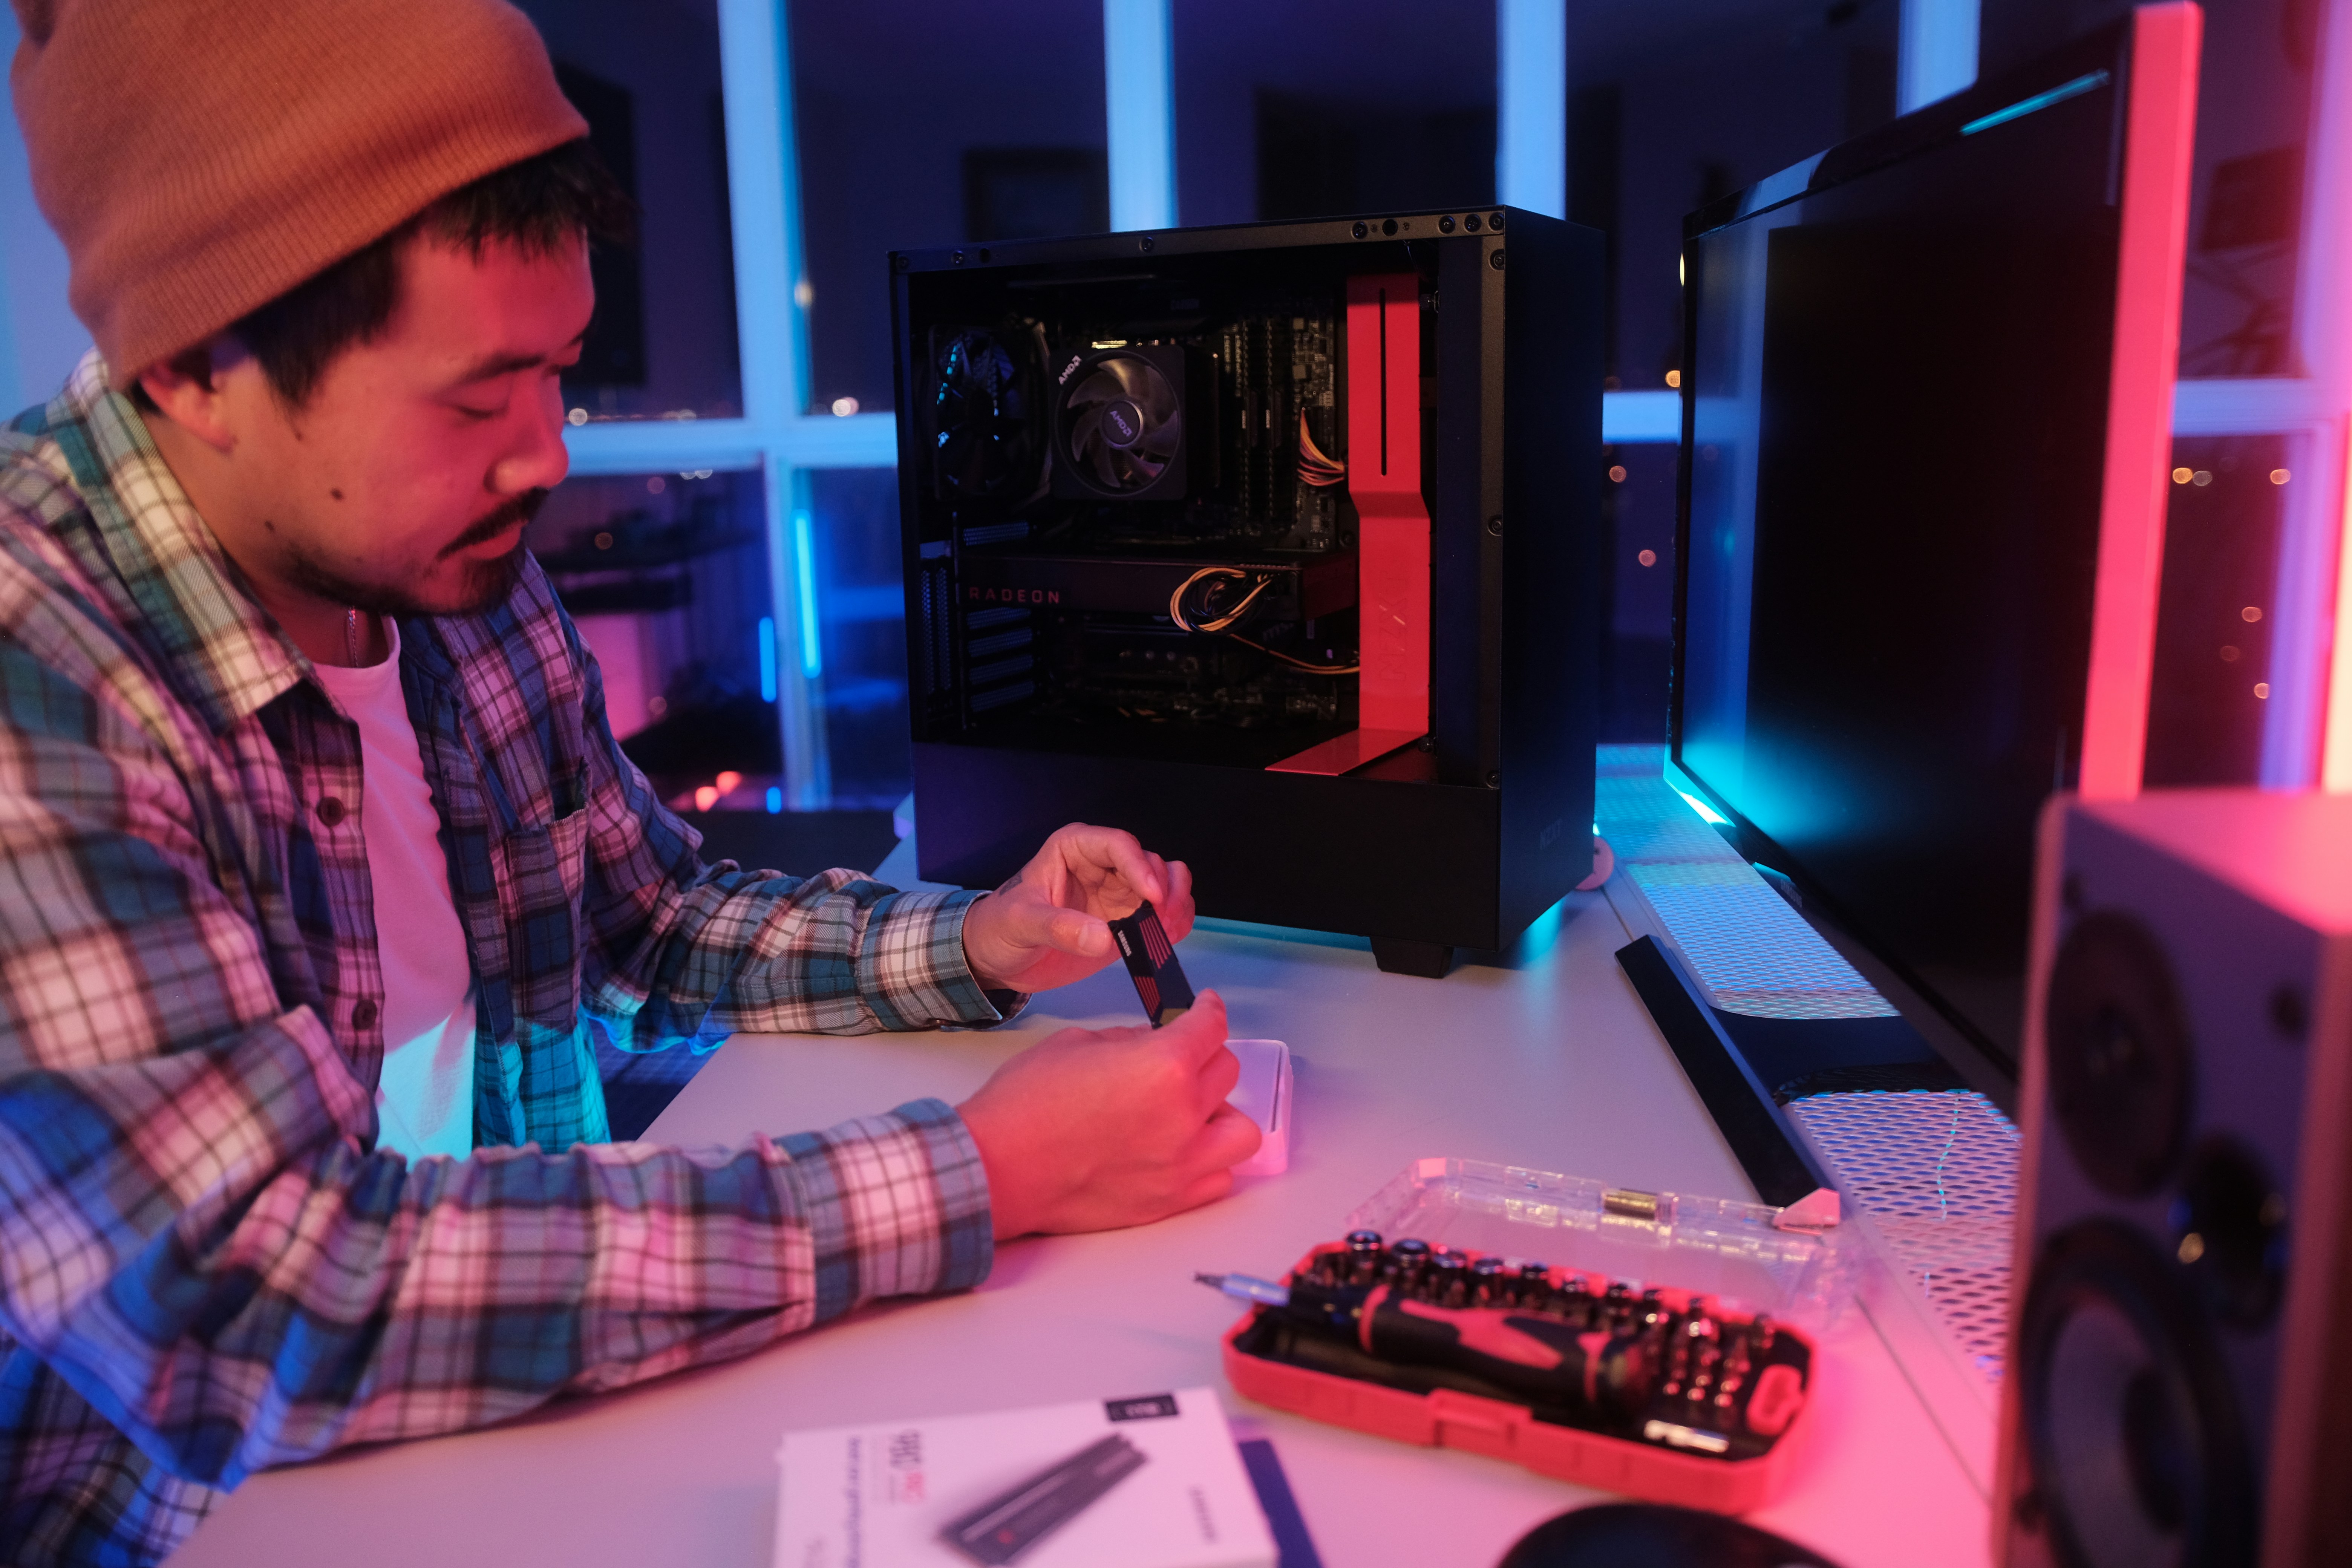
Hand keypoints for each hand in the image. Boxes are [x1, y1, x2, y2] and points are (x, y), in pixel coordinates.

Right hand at [957, 991, 1259, 1237]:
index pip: (1212, 1027)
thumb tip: (1151, 1043)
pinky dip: (1208, 1161)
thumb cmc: (1026, 1108)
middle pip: (1227, 1073)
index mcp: (1163, 1066)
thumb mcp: (1076, 1044)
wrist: (998, 1168)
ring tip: (1189, 1111)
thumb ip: (1128, 1041)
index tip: (1206, 1009)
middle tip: (1181, 1059)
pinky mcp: (1168, 1200)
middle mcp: (1182, 1115)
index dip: (1209, 1011)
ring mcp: (1180, 1163)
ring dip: (1219, 1114)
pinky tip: (1181, 1150)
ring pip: (1239, 1131)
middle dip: (1204, 1058)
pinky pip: (1218, 1178)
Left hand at [960, 822, 1194, 994]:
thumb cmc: (1001, 928)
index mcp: (1075, 849)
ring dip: (1176, 902)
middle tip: (1163, 917)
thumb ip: (1059, 927)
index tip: (1152, 897)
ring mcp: (1118, 894)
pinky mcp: (1126, 921)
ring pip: (1164, 884)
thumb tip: (1103, 936)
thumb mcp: (1021, 923)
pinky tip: (1169, 937)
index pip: (1117, 845)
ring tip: (1169, 927)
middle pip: (1149, 864)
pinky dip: (1174, 923)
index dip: (1139, 866)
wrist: (997, 957)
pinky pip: (1162, 914)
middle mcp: (1103, 866)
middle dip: (1163, 888)